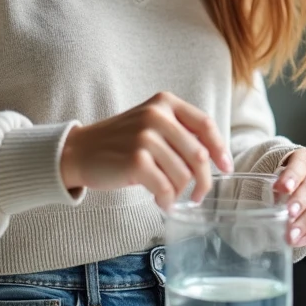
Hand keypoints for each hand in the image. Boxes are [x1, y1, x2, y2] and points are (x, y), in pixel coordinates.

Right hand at [59, 92, 233, 209]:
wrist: (79, 151)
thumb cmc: (119, 142)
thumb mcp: (150, 124)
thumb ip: (179, 133)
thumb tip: (213, 159)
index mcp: (165, 103)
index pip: (205, 125)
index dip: (220, 149)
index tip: (226, 167)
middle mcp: (157, 115)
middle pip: (199, 155)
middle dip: (203, 181)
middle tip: (198, 195)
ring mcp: (146, 137)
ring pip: (183, 175)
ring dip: (179, 193)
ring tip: (168, 196)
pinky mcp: (136, 160)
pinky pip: (166, 188)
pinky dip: (167, 200)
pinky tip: (161, 202)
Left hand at [272, 148, 305, 247]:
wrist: (288, 194)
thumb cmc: (275, 185)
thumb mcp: (266, 180)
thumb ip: (262, 186)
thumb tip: (258, 201)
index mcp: (304, 158)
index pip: (302, 161)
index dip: (293, 175)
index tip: (281, 188)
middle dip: (301, 200)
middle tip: (288, 214)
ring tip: (291, 235)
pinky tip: (300, 240)